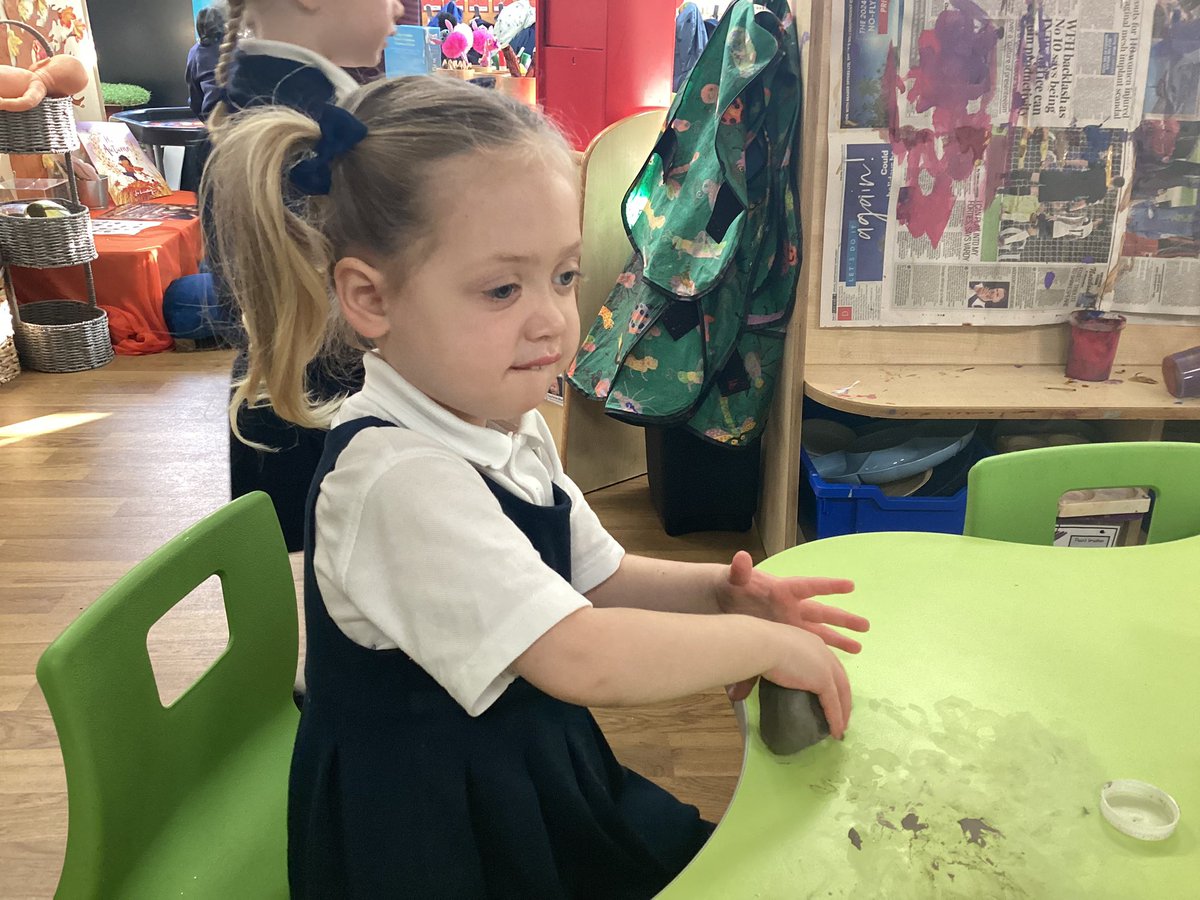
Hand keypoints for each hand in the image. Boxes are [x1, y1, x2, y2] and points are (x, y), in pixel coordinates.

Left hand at [720, 550, 867, 706]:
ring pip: (819, 633)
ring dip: (838, 640)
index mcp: (783, 591)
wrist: (723, 601)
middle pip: (822, 613)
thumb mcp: (734, 579)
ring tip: (859, 647)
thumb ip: (739, 571)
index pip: (809, 587)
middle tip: (866, 626)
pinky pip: (804, 647)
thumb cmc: (731, 587)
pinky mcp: (783, 638)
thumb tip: (741, 558)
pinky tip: (830, 664)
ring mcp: (790, 624)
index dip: (829, 586)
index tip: (850, 585)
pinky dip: (816, 655)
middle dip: (843, 620)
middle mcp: (792, 608)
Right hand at [762, 626, 852, 739]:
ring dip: (843, 712)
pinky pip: (834, 705)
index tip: (828, 694)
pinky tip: (836, 732)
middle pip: (840, 677)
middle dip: (842, 696)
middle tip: (840, 713)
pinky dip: (836, 720)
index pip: (825, 662)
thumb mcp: (759, 658)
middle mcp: (822, 650)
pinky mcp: (824, 681)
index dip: (829, 679)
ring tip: (839, 728)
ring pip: (842, 692)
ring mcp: (825, 666)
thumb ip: (754, 676)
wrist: (759, 643)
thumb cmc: (753, 647)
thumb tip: (735, 697)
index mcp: (808, 641)